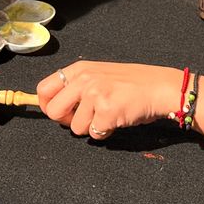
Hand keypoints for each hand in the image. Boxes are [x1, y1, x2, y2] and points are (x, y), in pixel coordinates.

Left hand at [36, 61, 182, 140]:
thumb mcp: (100, 75)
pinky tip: (118, 119)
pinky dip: (105, 132)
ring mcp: (95, 95)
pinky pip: (95, 134)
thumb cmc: (132, 84)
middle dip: (66, 121)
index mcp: (79, 69)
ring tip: (108, 114)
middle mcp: (84, 80)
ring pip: (75, 127)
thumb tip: (55, 108)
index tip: (59, 113)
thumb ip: (78, 87)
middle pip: (53, 111)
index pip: (44, 89)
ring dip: (91, 127)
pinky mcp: (106, 111)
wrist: (160, 87)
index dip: (47, 106)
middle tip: (84, 119)